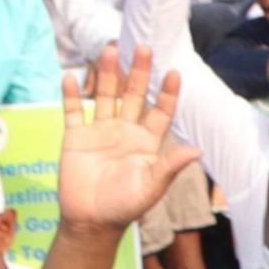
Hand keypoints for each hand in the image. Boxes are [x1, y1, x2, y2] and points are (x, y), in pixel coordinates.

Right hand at [53, 49, 203, 231]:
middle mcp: (124, 132)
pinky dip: (71, 94)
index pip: (160, 111)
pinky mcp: (75, 137)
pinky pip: (72, 111)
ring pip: (104, 96)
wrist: (91, 221)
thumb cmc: (126, 207)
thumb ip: (171, 166)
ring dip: (107, 73)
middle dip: (139, 72)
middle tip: (144, 47)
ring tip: (110, 50)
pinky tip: (70, 76)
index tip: (174, 72)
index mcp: (146, 142)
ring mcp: (99, 132)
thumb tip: (198, 150)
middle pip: (133, 95)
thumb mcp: (152, 186)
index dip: (167, 93)